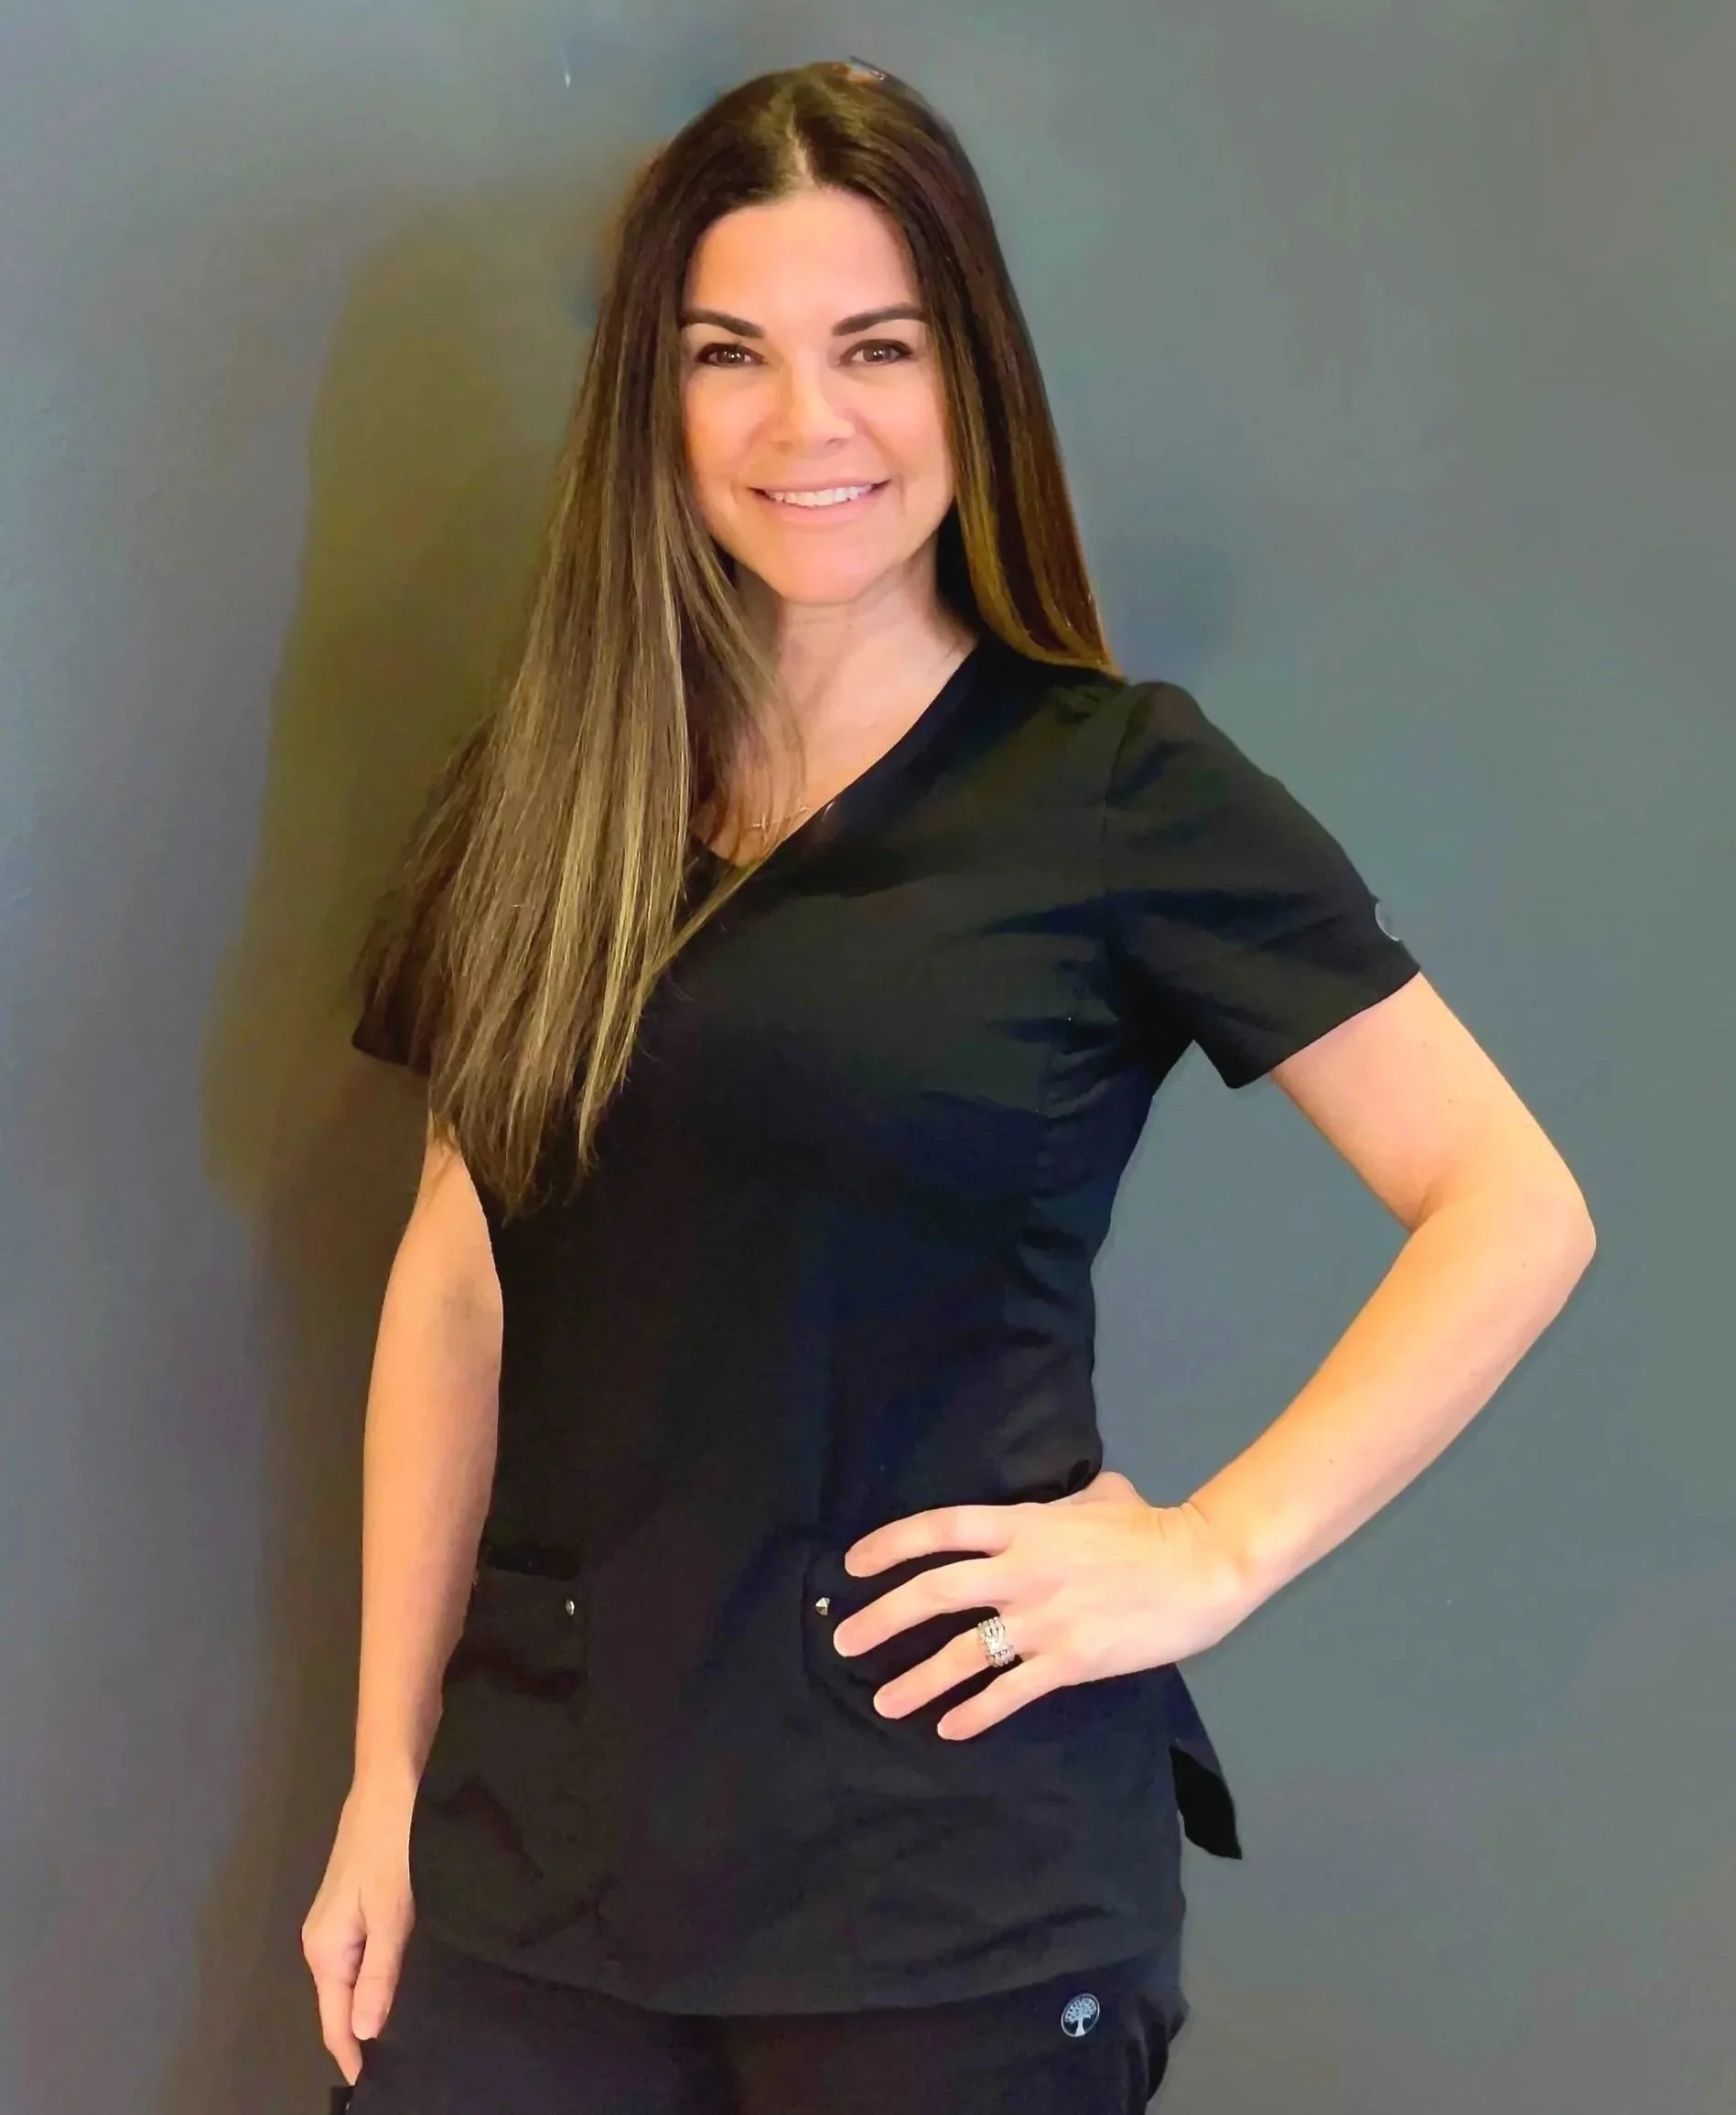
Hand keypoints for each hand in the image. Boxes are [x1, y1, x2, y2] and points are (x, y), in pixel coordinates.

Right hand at [301, 1777, 416, 2086]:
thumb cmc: (393, 1845)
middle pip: (341, 2002)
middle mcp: (324, 1938)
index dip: (352, 2054)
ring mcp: (340, 1918)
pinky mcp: (359, 1900)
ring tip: (409, 2033)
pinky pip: (366, 1953)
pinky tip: (406, 1981)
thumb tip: (365, 2033)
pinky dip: (381, 1972)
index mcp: (325, 1948)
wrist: (393, 1780)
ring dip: (375, 2003)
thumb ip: (379, 1974)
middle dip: (364, 2033)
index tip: (374, 2084)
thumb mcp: (392, 1913)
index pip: (333, 2020)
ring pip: (355, 1977)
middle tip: (402, 2062)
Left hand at [833, 1469, 1253, 1740]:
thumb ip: (1057, 1503)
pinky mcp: (1069, 1661)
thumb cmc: (1149, 1526)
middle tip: (845, 1641)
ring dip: (917, 1679)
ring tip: (883, 1701)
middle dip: (882, 1618)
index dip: (890, 1544)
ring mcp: (1043, 1619)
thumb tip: (1048, 1503)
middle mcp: (1022, 1571)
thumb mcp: (1096, 1497)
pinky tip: (949, 1727)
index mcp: (1024, 1525)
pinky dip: (975, 1712)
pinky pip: (1009, 1692)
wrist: (1200, 1568)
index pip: (940, 1530)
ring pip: (963, 1653)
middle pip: (934, 1593)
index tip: (854, 1564)